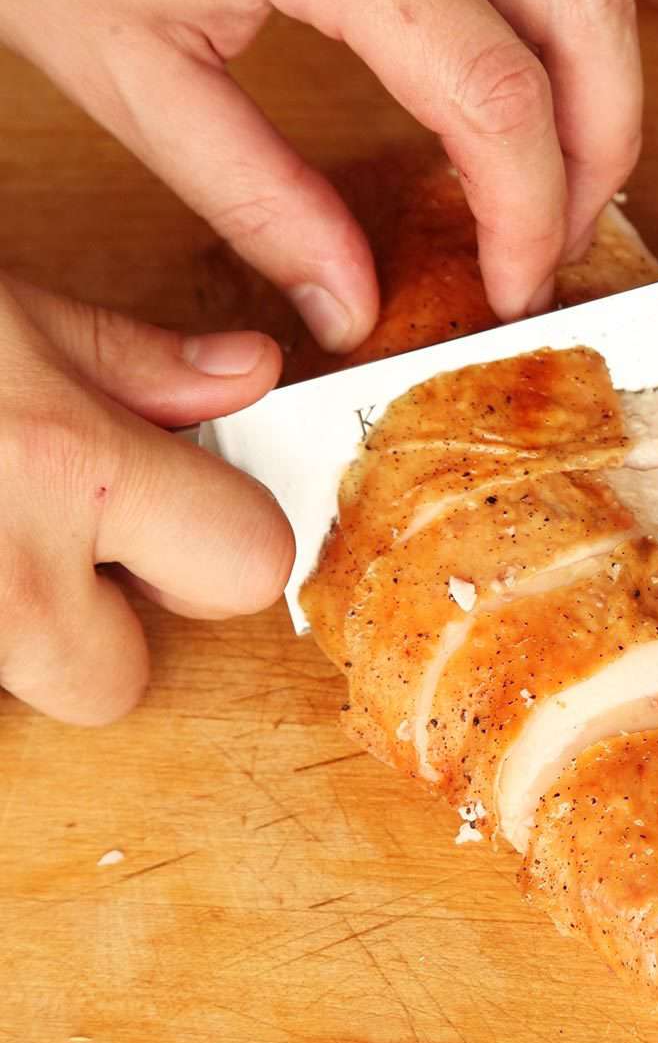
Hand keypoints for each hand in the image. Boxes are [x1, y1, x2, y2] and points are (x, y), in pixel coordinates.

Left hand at [0, 0, 641, 344]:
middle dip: (600, 146)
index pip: (496, 93)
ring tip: (553, 177)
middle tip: (559, 241)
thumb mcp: (130, 70)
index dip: (527, 208)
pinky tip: (523, 87)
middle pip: (588, 19)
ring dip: (596, 82)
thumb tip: (348, 305)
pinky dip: (560, 30)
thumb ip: (255, 199)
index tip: (515, 285)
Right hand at [0, 274, 293, 724]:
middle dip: (93, 631)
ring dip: (13, 631)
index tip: (184, 521)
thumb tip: (250, 374)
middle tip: (47, 547)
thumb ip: (132, 355)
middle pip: (113, 687)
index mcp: (61, 463)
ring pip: (21, 687)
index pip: (248, 567)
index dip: (226, 552)